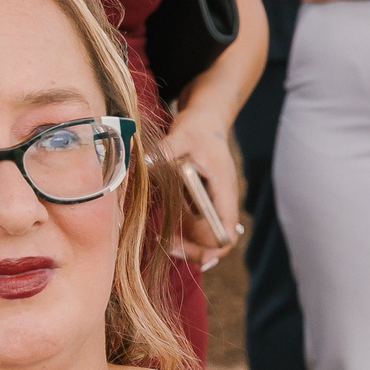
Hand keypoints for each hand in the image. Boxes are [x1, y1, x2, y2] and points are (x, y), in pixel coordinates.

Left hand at [159, 109, 241, 269]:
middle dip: (195, 250)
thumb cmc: (198, 127)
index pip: (226, 231)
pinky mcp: (205, 201)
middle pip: (217, 241)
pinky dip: (186, 233)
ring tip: (166, 241)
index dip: (211, 248)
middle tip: (169, 247)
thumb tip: (144, 163)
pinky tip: (168, 228)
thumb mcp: (182, 135)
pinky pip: (200, 226)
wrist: (207, 119)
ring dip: (189, 244)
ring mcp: (215, 203)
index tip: (185, 249)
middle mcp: (222, 201)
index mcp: (223, 190)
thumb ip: (166, 150)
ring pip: (208, 237)